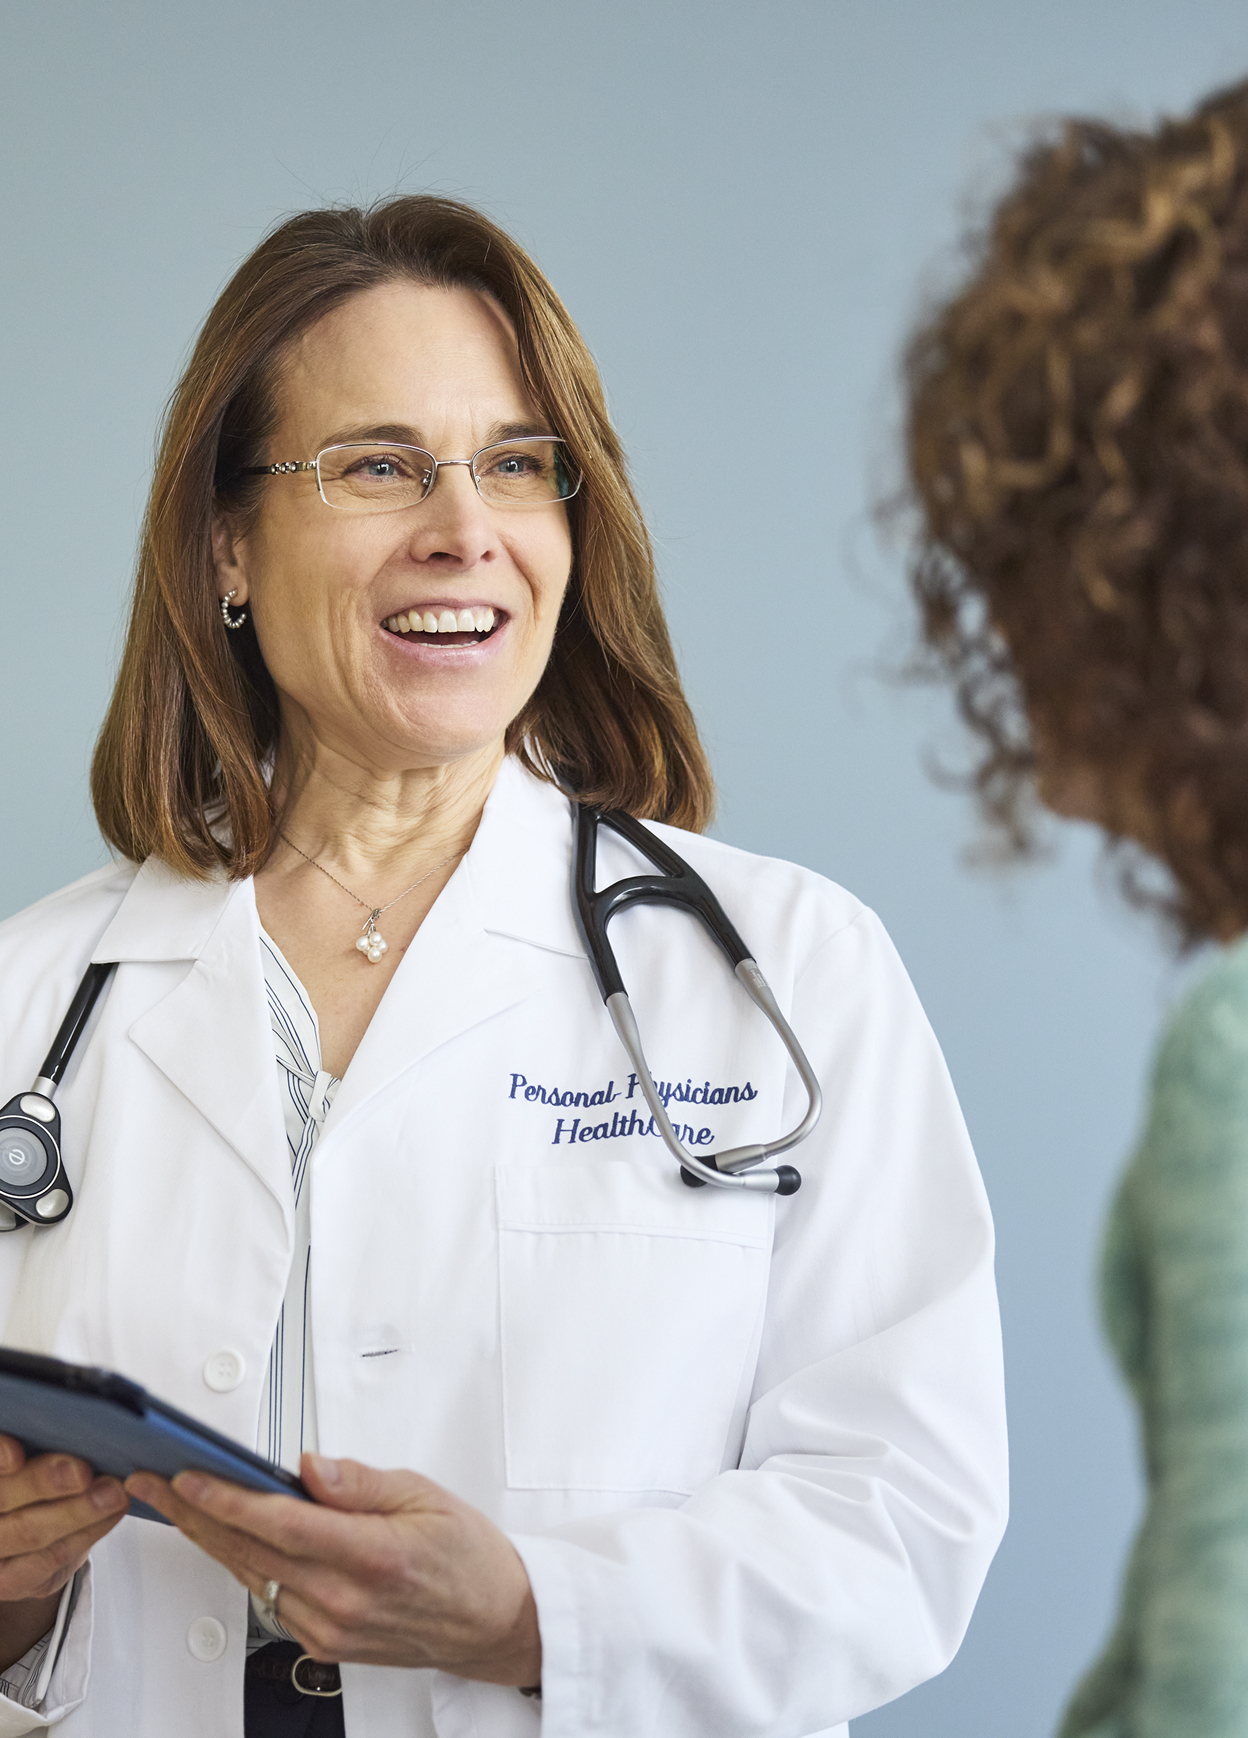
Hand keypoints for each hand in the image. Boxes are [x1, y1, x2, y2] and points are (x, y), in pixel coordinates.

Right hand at [0, 1435, 126, 1670]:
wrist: (23, 1532)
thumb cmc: (30, 1475)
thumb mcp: (28, 1451)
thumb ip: (33, 1437)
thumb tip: (71, 1411)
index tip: (16, 1452)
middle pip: (3, 1498)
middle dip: (43, 1483)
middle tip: (82, 1471)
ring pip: (30, 1533)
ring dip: (77, 1512)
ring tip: (112, 1492)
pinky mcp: (12, 1580)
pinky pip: (51, 1558)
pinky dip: (87, 1533)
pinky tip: (113, 1512)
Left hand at [125, 1455, 540, 1685]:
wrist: (492, 1620)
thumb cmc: (467, 1555)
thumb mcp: (425, 1496)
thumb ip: (361, 1482)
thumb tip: (311, 1465)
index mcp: (372, 1556)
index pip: (281, 1524)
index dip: (226, 1499)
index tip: (188, 1476)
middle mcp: (344, 1600)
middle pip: (251, 1552)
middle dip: (196, 1513)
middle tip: (157, 1482)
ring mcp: (330, 1628)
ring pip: (252, 1576)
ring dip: (211, 1538)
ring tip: (176, 1503)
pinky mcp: (325, 1642)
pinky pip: (270, 1597)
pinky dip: (244, 1564)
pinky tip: (226, 1538)